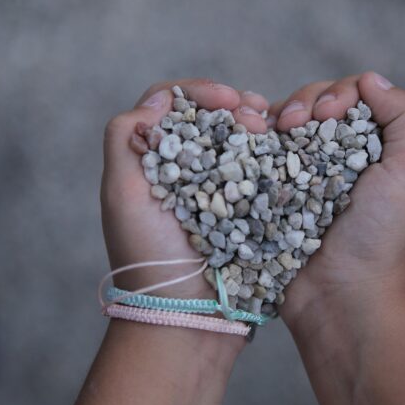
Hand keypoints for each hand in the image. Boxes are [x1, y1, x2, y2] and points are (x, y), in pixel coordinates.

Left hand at [100, 79, 269, 298]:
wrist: (187, 312)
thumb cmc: (148, 256)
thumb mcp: (121, 194)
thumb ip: (124, 138)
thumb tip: (158, 100)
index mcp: (150, 160)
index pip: (171, 105)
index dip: (199, 93)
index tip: (228, 99)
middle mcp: (182, 168)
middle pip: (209, 118)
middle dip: (234, 105)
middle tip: (257, 113)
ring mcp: (215, 186)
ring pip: (235, 139)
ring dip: (255, 124)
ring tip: (273, 124)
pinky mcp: (242, 206)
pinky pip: (257, 169)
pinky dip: (270, 151)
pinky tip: (283, 145)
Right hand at [270, 72, 404, 327]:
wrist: (342, 296)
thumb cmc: (383, 236)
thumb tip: (370, 79)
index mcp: (372, 147)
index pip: (349, 96)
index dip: (334, 95)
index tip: (326, 115)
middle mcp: (337, 157)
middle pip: (312, 105)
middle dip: (302, 104)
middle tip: (291, 125)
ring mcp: (301, 176)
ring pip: (281, 127)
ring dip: (272, 122)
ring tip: (267, 133)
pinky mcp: (271, 196)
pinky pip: (257, 158)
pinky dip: (251, 145)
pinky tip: (249, 144)